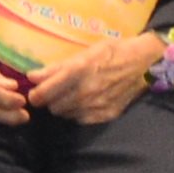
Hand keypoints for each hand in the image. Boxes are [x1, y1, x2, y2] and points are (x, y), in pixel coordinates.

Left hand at [31, 30, 159, 129]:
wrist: (142, 63)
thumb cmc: (110, 52)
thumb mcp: (82, 54)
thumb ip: (55, 68)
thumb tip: (32, 77)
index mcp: (77, 72)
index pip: (44, 94)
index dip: (35, 95)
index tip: (35, 92)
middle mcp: (85, 92)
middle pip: (53, 107)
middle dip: (50, 100)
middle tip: (54, 91)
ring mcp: (96, 106)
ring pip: (65, 114)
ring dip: (63, 106)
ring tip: (70, 95)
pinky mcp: (106, 115)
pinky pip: (81, 119)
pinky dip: (77, 112)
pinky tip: (83, 102)